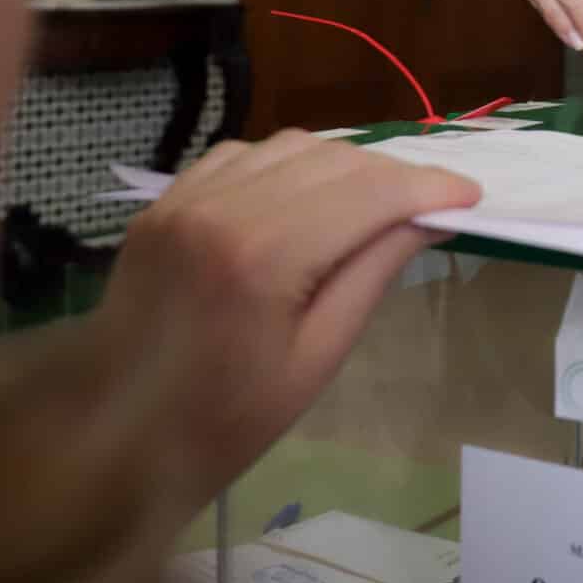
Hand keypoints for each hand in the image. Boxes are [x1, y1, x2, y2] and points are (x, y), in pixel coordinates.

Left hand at [99, 131, 479, 500]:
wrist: (111, 435)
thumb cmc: (226, 419)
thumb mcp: (317, 357)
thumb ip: (372, 273)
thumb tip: (427, 218)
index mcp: (264, 256)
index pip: (371, 193)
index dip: (430, 188)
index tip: (471, 196)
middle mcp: (223, 208)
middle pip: (336, 159)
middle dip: (393, 176)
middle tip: (430, 207)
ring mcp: (186, 199)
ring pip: (290, 146)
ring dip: (342, 166)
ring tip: (371, 203)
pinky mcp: (164, 203)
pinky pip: (241, 156)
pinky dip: (286, 166)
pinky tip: (302, 200)